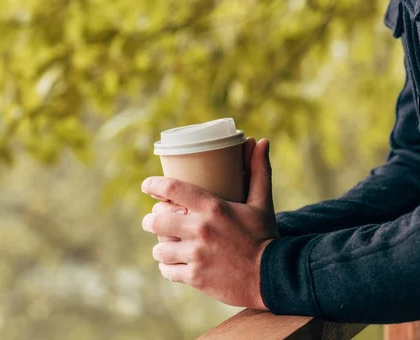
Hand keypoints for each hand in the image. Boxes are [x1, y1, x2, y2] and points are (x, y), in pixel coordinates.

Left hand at [141, 138, 278, 308]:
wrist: (273, 276)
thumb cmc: (265, 236)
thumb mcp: (262, 202)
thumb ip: (258, 170)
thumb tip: (261, 140)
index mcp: (213, 207)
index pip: (172, 189)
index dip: (153, 185)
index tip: (146, 186)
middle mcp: (200, 230)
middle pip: (156, 221)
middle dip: (151, 220)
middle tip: (155, 220)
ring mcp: (196, 255)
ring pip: (159, 249)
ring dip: (161, 246)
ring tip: (166, 245)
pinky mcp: (195, 277)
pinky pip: (167, 271)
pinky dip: (168, 267)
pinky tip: (174, 264)